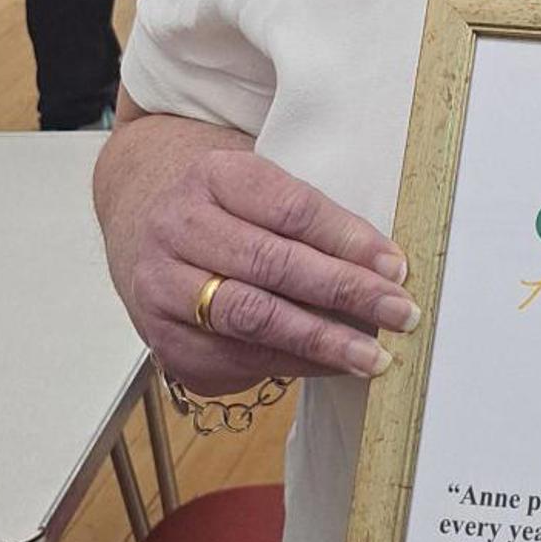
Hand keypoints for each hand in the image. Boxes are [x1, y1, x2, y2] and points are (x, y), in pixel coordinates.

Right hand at [96, 118, 416, 392]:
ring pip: (250, 319)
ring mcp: (161, 287)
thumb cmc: (224, 206)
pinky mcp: (161, 340)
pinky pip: (234, 359)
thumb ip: (311, 220)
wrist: (141, 221)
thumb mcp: (259, 186)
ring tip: (373, 356)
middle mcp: (177, 228)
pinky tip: (329, 366)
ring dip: (320, 342)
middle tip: (399, 314)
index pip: (290, 209)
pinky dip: (289, 365)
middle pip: (271, 265)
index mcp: (213, 176)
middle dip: (344, 293)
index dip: (348, 240)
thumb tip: (383, 269)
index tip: (396, 267)